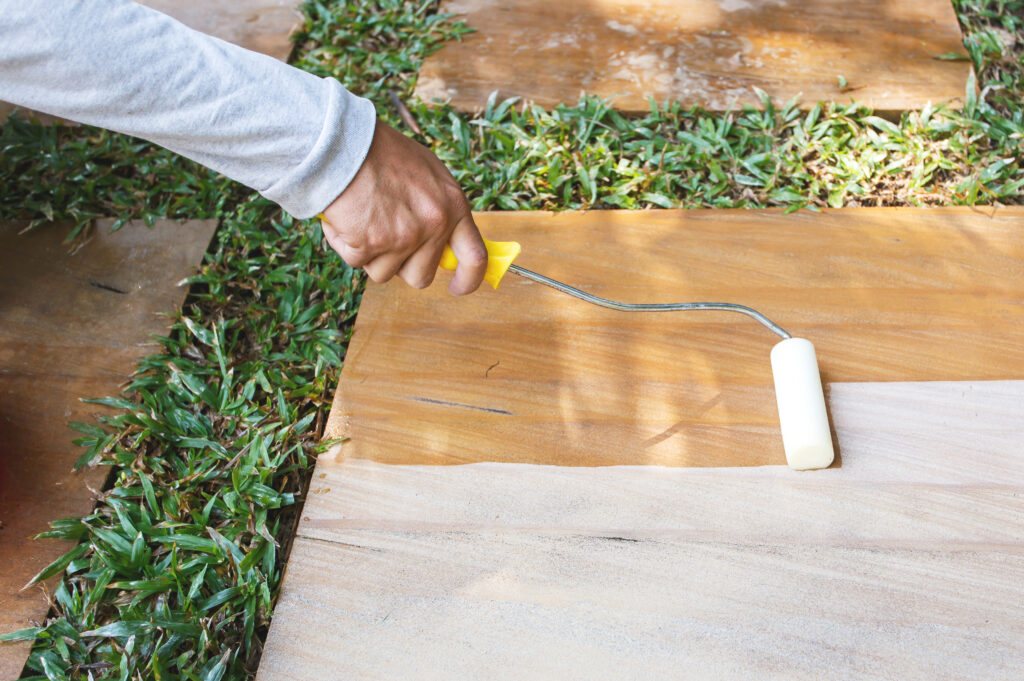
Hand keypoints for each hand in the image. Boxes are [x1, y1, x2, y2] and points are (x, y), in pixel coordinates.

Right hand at [319, 119, 486, 294]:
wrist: (344, 142)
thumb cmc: (381, 152)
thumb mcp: (427, 174)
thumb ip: (440, 208)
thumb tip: (445, 241)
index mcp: (453, 206)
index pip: (475, 257)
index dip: (468, 279)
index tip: (458, 288)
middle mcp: (433, 224)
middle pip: (421, 275)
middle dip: (401, 266)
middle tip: (385, 239)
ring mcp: (403, 237)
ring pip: (384, 273)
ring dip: (369, 254)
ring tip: (362, 217)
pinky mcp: (370, 245)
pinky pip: (356, 261)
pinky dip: (345, 244)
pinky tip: (344, 216)